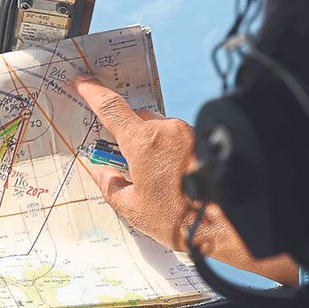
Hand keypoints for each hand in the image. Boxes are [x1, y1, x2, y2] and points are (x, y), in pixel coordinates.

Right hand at [73, 74, 297, 285]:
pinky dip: (169, 152)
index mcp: (142, 143)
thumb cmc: (177, 219)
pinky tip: (173, 177)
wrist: (225, 225)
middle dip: (128, 136)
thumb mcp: (131, 208)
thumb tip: (102, 172)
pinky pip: (177, 139)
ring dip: (151, 146)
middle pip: (137, 120)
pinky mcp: (202, 140)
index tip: (83, 82)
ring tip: (156, 179)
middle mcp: (166, 130)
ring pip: (159, 129)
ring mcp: (187, 133)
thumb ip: (111, 185)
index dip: (93, 93)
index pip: (111, 108)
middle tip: (126, 164)